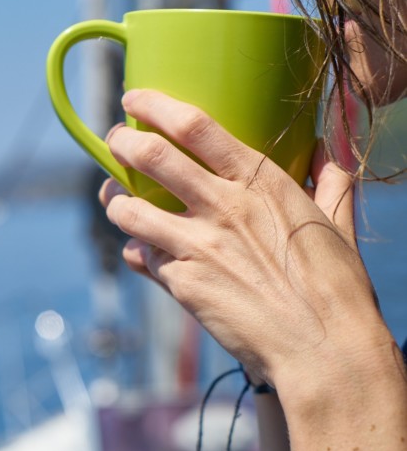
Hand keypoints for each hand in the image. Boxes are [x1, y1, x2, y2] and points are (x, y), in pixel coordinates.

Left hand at [97, 89, 386, 387]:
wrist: (324, 351)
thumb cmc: (337, 288)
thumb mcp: (337, 224)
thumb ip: (329, 183)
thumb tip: (332, 155)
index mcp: (259, 182)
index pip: (194, 125)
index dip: (154, 105)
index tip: (133, 99)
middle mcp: (222, 207)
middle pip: (149, 157)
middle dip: (120, 142)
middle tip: (115, 141)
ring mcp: (197, 246)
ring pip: (128, 209)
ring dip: (115, 201)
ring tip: (116, 200)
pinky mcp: (182, 283)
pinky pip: (142, 257)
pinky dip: (137, 252)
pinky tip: (142, 252)